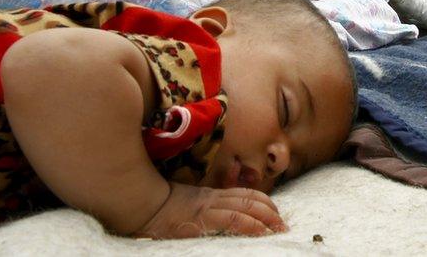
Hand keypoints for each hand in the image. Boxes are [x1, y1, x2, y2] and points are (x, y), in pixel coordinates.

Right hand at [136, 182, 287, 237]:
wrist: (142, 204)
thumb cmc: (159, 207)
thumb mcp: (185, 204)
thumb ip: (202, 206)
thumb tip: (217, 215)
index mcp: (211, 195)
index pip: (245, 194)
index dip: (264, 202)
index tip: (276, 213)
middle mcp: (214, 198)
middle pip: (251, 199)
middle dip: (271, 212)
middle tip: (284, 225)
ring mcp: (210, 207)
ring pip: (246, 207)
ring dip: (267, 218)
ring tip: (279, 229)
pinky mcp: (203, 218)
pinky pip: (232, 219)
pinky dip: (250, 225)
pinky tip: (261, 232)